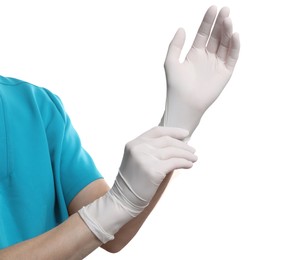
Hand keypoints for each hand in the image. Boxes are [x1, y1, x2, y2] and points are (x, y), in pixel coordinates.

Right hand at [118, 126, 196, 203]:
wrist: (123, 199)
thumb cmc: (133, 180)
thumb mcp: (136, 159)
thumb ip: (149, 149)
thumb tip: (176, 143)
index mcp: (134, 143)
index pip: (157, 131)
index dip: (173, 131)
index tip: (185, 134)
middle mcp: (139, 148)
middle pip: (167, 140)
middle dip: (183, 145)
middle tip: (193, 150)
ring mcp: (145, 158)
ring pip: (173, 151)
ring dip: (187, 154)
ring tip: (194, 158)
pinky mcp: (153, 170)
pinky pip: (175, 162)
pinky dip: (185, 162)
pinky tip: (189, 165)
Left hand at [163, 6, 239, 135]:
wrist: (184, 104)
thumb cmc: (176, 86)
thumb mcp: (171, 62)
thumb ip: (175, 45)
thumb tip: (181, 28)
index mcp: (195, 53)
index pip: (203, 33)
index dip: (208, 21)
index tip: (213, 8)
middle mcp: (207, 57)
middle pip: (216, 36)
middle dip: (220, 23)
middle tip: (225, 10)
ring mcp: (217, 64)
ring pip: (225, 44)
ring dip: (228, 32)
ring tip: (228, 20)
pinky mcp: (225, 73)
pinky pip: (232, 57)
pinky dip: (235, 46)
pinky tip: (234, 35)